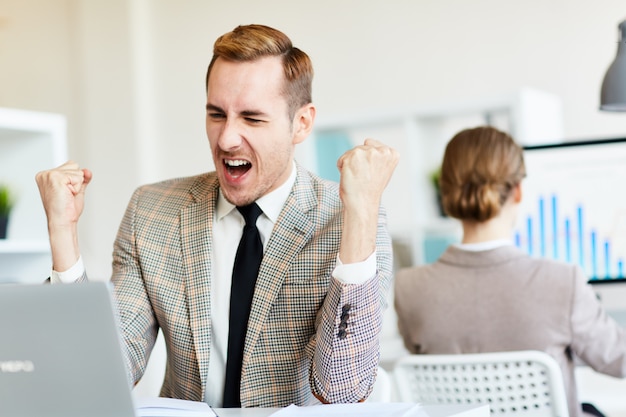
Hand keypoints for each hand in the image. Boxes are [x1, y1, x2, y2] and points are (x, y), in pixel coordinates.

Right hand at [35, 161, 92, 228]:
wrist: (63, 221)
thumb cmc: (67, 210)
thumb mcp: (76, 190)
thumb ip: (82, 179)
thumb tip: (87, 171)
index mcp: (46, 175)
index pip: (71, 165)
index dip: (74, 180)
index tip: (66, 193)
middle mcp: (45, 174)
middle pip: (74, 165)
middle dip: (76, 181)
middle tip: (67, 195)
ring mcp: (49, 175)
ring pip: (77, 171)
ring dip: (77, 185)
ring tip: (67, 195)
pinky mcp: (55, 178)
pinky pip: (78, 177)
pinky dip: (77, 188)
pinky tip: (68, 195)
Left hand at [336, 139, 397, 262]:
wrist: (362, 203)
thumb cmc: (370, 190)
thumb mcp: (382, 169)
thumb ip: (378, 155)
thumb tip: (368, 141)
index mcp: (392, 153)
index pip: (371, 144)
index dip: (368, 160)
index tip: (371, 173)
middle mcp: (381, 151)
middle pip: (361, 148)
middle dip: (358, 161)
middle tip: (364, 177)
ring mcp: (367, 152)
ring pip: (350, 153)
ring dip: (350, 164)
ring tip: (357, 178)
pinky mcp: (353, 156)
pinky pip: (342, 159)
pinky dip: (342, 168)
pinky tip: (351, 178)